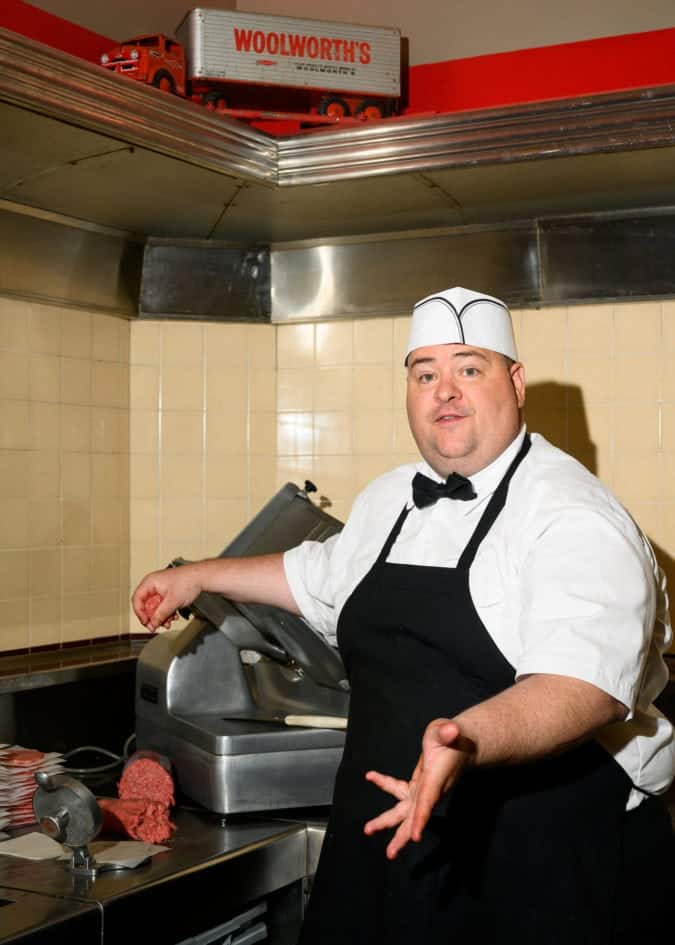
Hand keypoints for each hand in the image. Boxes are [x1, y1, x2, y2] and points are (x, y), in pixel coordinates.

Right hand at [131, 565, 202, 631]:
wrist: (202, 577)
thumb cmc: (188, 581)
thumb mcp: (172, 601)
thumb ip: (161, 614)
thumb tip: (153, 623)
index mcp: (150, 582)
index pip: (137, 599)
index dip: (140, 613)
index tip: (146, 622)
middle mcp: (154, 585)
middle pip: (146, 605)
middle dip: (153, 617)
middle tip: (156, 626)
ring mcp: (161, 589)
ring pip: (156, 607)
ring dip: (161, 616)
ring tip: (169, 622)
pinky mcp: (168, 593)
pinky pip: (163, 606)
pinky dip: (167, 612)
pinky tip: (174, 616)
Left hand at [363, 718, 473, 858]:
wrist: (462, 745)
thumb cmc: (454, 739)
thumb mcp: (448, 731)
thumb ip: (448, 731)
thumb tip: (451, 730)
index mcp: (435, 780)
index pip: (427, 802)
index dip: (421, 818)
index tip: (415, 837)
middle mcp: (429, 791)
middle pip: (414, 817)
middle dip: (402, 835)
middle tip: (390, 853)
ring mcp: (422, 791)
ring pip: (404, 812)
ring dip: (387, 822)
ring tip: (368, 829)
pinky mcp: (417, 786)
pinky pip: (398, 790)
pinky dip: (384, 784)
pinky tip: (371, 776)